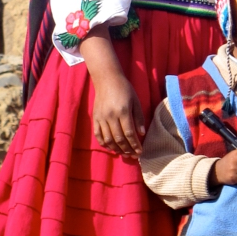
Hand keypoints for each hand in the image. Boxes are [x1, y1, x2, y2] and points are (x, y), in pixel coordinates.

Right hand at [82, 25, 144, 155]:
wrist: (107, 79)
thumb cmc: (124, 89)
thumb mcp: (136, 101)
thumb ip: (138, 118)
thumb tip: (141, 134)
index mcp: (123, 111)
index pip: (129, 133)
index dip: (135, 145)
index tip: (140, 152)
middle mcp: (111, 116)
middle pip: (119, 139)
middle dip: (127, 150)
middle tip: (133, 156)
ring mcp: (101, 117)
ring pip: (108, 139)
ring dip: (116, 149)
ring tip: (124, 153)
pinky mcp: (95, 118)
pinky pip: (98, 134)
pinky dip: (104, 143)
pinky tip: (111, 148)